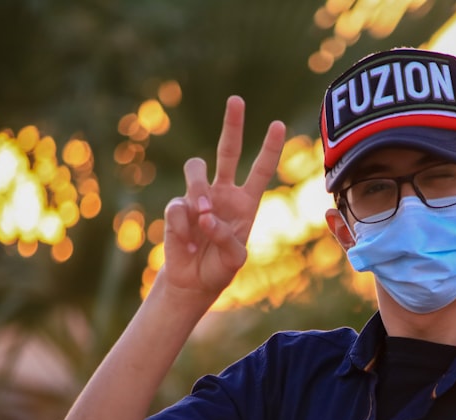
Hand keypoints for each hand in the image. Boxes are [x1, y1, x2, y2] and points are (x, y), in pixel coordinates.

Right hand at [162, 96, 285, 299]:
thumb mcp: (234, 258)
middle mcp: (223, 193)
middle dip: (233, 125)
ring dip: (198, 189)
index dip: (270, 148)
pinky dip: (183, 226)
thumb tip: (204, 214)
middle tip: (237, 100)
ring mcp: (198, 197)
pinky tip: (189, 245)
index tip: (278, 124)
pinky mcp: (177, 208)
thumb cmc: (220, 268)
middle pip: (228, 150)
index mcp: (246, 202)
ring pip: (196, 168)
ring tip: (202, 215)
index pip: (261, 169)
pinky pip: (178, 206)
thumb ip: (226, 237)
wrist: (193, 282)